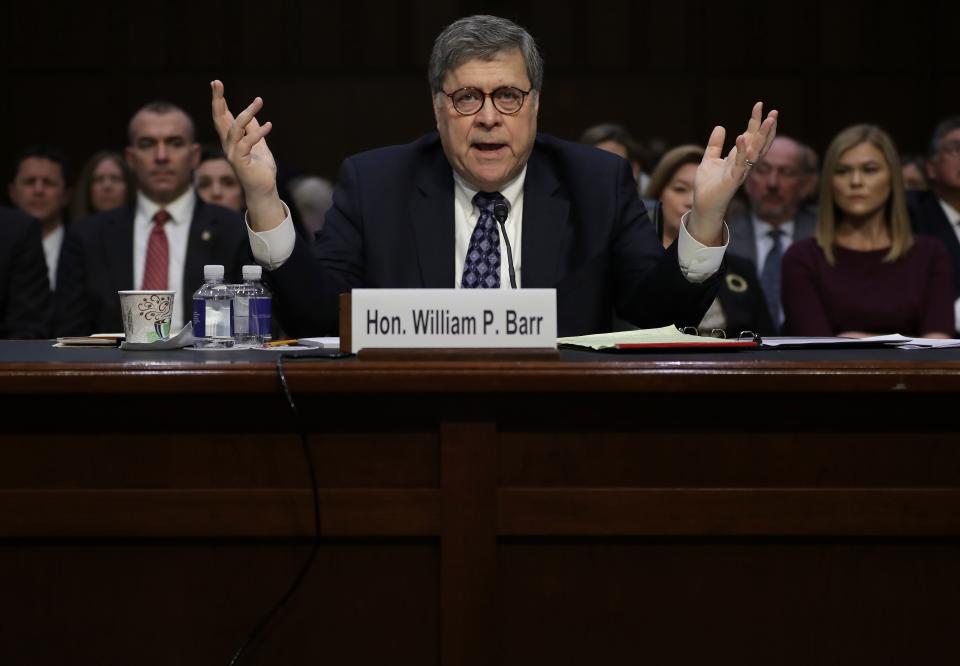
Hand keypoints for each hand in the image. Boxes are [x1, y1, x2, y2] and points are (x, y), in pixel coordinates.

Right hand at [210, 80, 285, 228]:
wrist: (264, 189)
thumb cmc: (260, 169)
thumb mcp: (260, 146)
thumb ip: (254, 131)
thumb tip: (254, 117)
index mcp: (231, 139)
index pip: (222, 116)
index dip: (219, 101)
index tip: (216, 83)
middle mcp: (228, 144)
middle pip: (219, 119)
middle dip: (217, 100)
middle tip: (217, 83)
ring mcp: (232, 153)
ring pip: (235, 128)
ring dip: (247, 113)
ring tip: (259, 101)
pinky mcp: (240, 162)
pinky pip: (247, 143)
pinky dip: (258, 133)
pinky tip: (269, 125)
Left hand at [688, 102, 777, 244]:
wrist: (703, 204)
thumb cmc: (708, 185)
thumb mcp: (709, 160)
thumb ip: (715, 144)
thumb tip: (720, 127)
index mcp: (739, 156)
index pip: (751, 135)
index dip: (755, 121)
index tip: (760, 105)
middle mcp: (744, 163)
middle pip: (759, 142)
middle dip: (767, 127)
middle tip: (774, 112)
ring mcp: (740, 171)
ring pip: (755, 151)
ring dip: (762, 136)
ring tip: (768, 120)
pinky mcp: (733, 179)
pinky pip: (740, 164)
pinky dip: (741, 151)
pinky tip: (741, 137)